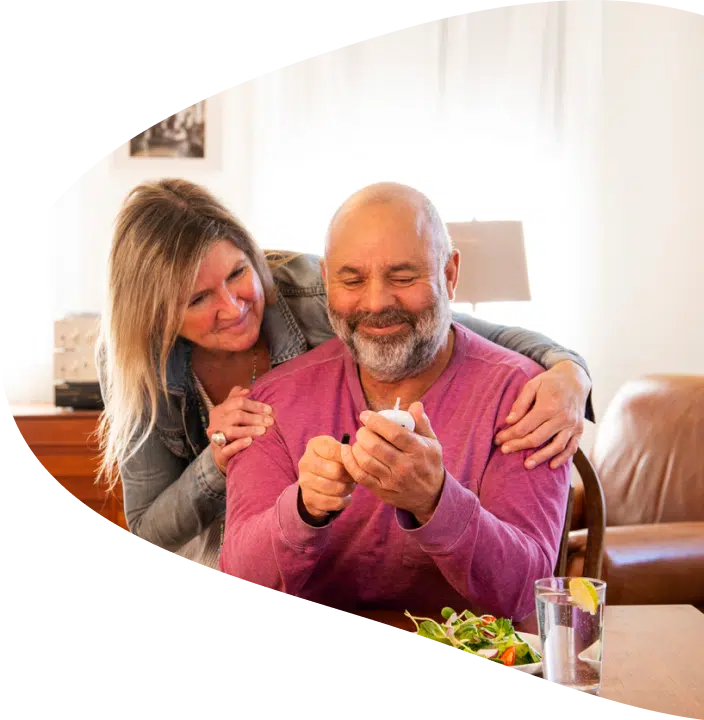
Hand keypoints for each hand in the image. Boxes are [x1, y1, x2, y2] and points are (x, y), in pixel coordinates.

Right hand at [207, 385, 273, 472]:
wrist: (221, 454)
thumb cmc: (230, 428)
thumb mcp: (231, 412)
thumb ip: (236, 399)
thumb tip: (246, 390)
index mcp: (219, 410)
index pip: (237, 402)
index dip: (255, 405)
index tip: (269, 410)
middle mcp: (215, 423)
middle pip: (236, 416)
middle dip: (255, 418)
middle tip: (270, 421)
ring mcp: (215, 438)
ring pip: (231, 431)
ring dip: (249, 430)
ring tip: (263, 431)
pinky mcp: (218, 454)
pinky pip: (227, 448)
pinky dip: (239, 444)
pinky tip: (250, 441)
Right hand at [298, 436, 355, 523]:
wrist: (317, 480)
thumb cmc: (333, 462)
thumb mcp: (339, 451)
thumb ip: (347, 453)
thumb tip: (355, 461)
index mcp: (314, 445)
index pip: (334, 451)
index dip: (349, 459)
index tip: (355, 463)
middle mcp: (305, 462)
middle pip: (336, 471)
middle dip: (350, 477)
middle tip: (353, 478)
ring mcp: (304, 481)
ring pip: (335, 488)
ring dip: (347, 490)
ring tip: (349, 487)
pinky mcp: (307, 498)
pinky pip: (331, 503)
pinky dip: (342, 502)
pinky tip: (343, 498)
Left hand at [340, 402, 444, 525]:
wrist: (431, 496)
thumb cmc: (429, 463)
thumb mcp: (432, 442)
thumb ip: (422, 422)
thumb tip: (415, 405)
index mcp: (418, 450)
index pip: (394, 433)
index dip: (376, 421)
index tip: (365, 415)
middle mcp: (405, 466)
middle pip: (375, 446)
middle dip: (363, 433)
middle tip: (362, 429)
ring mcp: (392, 480)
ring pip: (366, 461)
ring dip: (356, 447)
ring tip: (358, 441)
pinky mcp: (382, 490)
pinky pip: (360, 475)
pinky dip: (349, 462)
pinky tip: (347, 451)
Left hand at [494, 361, 590, 469]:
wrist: (575, 378)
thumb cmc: (550, 382)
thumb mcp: (533, 385)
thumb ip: (520, 403)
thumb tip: (509, 421)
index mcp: (548, 406)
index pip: (525, 426)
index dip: (509, 435)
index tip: (498, 440)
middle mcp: (562, 417)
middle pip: (537, 438)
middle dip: (519, 446)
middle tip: (504, 451)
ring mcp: (572, 425)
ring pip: (556, 446)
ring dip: (540, 457)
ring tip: (526, 465)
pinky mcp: (579, 430)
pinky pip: (572, 448)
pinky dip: (563, 458)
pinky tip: (551, 465)